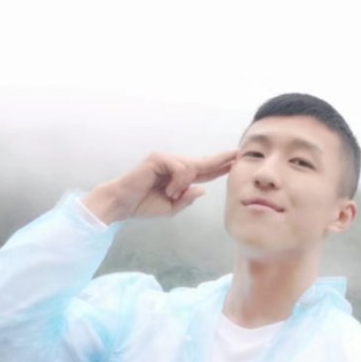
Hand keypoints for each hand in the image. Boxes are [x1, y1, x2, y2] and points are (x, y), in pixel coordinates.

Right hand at [82, 150, 236, 223]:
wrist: (123, 205)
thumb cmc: (144, 206)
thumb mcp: (171, 208)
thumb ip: (187, 199)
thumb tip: (202, 189)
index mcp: (178, 178)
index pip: (203, 171)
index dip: (219, 168)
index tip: (234, 163)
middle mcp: (173, 165)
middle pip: (202, 163)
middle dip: (219, 161)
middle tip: (237, 153)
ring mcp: (166, 160)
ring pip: (191, 168)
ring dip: (183, 185)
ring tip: (169, 194)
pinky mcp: (158, 158)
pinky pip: (180, 168)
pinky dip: (177, 182)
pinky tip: (168, 190)